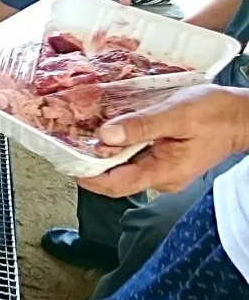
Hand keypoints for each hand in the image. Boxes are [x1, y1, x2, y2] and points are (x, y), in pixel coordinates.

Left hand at [77, 85, 248, 197]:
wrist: (243, 116)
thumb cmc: (216, 114)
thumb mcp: (176, 113)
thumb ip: (141, 125)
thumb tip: (106, 135)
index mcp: (162, 172)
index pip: (114, 186)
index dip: (87, 177)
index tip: (67, 162)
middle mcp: (160, 179)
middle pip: (115, 179)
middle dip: (91, 165)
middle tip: (69, 145)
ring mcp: (164, 173)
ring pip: (124, 170)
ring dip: (104, 156)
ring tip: (83, 138)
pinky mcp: (166, 163)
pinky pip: (136, 161)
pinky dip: (120, 150)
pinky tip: (110, 134)